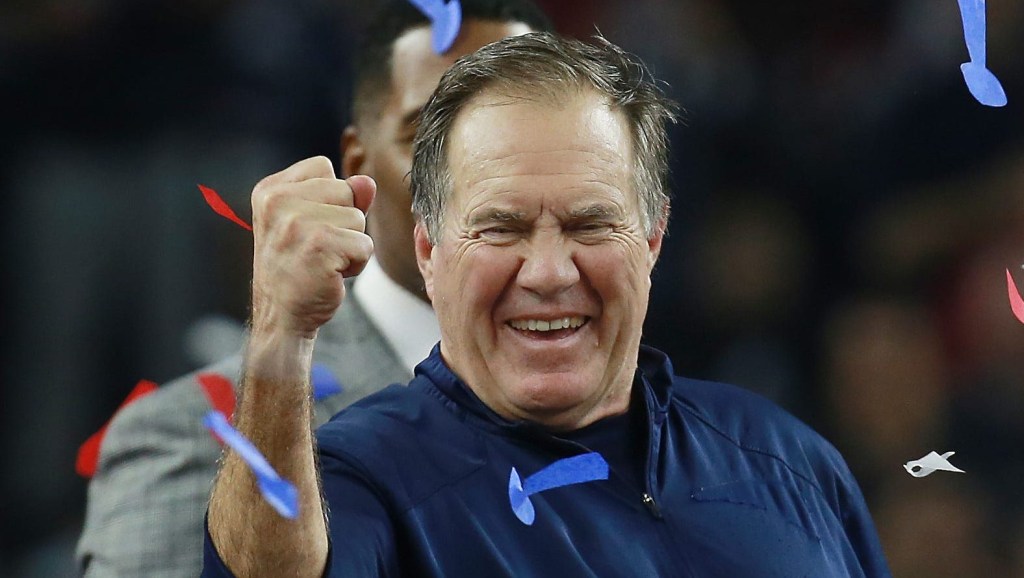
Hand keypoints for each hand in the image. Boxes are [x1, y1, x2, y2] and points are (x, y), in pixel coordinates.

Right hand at [249, 156, 375, 338]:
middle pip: (346, 190)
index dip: (329, 198)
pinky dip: (356, 264)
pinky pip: (365, 244)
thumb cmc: (297, 267)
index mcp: (270, 190)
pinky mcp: (320, 246)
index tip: (307, 227)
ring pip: (358, 218)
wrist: (281, 315)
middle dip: (343, 221)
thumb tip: (367, 182)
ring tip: (322, 261)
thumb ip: (340, 197)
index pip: (323, 166)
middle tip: (316, 248)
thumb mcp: (311, 222)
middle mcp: (278, 201)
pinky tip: (330, 275)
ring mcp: (297, 223)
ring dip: (350, 244)